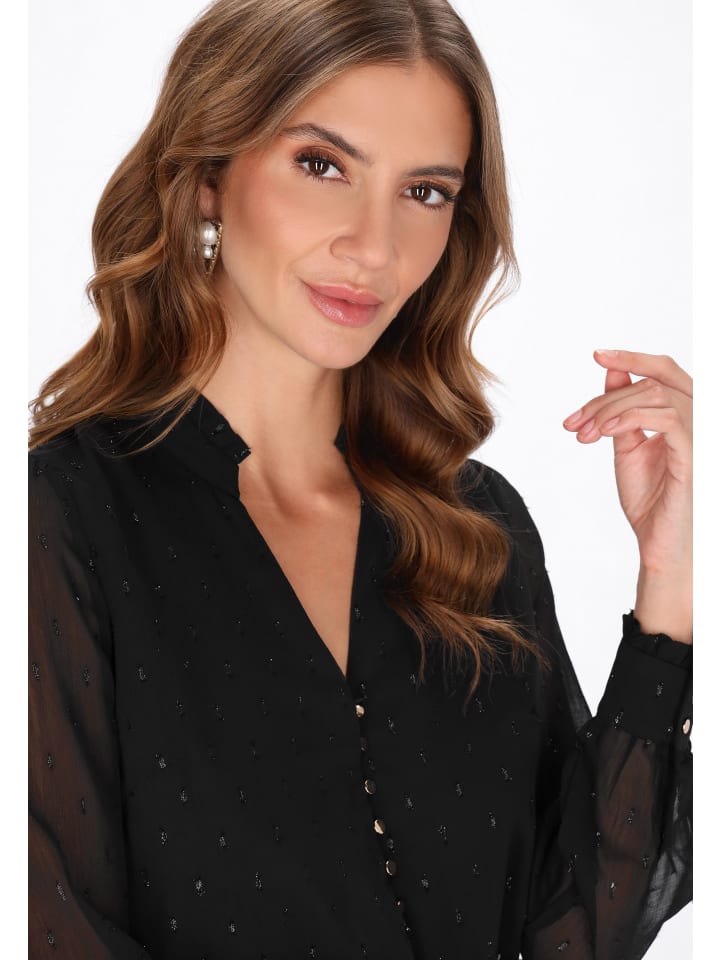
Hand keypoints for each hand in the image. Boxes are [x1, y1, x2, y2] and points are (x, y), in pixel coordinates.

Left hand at [563, 350, 691, 641]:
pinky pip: (666, 418)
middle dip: (611, 387)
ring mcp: (700, 435)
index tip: (597, 356)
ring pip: (655, 395)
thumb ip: (620, 410)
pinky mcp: (695, 454)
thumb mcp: (627, 447)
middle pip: (660, 375)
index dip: (632, 358)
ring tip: (583, 435)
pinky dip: (628, 419)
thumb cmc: (650, 501)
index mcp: (683, 414)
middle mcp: (698, 419)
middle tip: (576, 415)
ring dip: (608, 410)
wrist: (660, 545)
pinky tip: (602, 434)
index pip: (663, 371)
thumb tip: (612, 371)